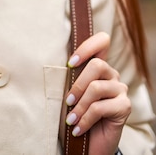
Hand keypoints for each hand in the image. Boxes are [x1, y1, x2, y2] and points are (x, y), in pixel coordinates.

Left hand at [65, 31, 130, 154]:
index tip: (70, 63)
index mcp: (99, 67)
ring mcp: (120, 90)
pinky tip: (77, 128)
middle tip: (67, 101)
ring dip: (79, 106)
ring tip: (70, 119)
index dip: (87, 46)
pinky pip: (99, 108)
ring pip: (96, 87)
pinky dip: (84, 119)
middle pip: (96, 65)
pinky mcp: (124, 106)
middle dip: (78, 84)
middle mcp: (112, 74)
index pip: (102, 41)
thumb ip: (72, 77)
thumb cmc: (77, 114)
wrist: (91, 144)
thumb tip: (60, 67)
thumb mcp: (73, 93)